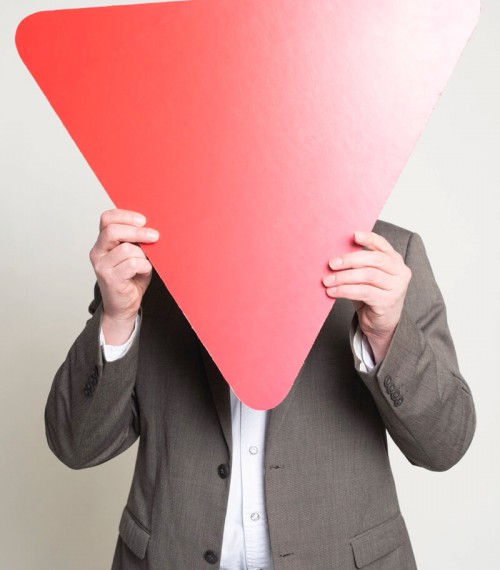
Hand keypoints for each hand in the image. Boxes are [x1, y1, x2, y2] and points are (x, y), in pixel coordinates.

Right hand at [89, 209, 158, 343]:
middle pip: (113, 231)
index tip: (143, 220)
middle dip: (137, 232)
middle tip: (154, 236)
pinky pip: (133, 264)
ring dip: (142, 255)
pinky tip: (143, 272)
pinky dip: (144, 267)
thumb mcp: (134, 255)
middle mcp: (98, 252)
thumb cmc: (131, 279)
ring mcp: (101, 266)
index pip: (107, 219)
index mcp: (103, 243)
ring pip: (126, 249)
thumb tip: (152, 229)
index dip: (125, 216)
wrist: (124, 307)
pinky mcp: (109, 279)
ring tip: (144, 264)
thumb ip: (136, 242)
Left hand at [322, 231, 411, 362]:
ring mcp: (396, 287)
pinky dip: (345, 290)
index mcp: (395, 260)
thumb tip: (334, 256)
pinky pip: (363, 292)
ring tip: (327, 280)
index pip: (382, 245)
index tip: (353, 235)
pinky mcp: (388, 302)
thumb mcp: (366, 277)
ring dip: (344, 277)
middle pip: (375, 259)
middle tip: (331, 263)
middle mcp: (400, 272)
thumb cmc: (371, 295)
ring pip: (368, 276)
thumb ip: (358, 265)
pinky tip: (333, 292)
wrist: (381, 324)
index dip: (369, 238)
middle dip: (350, 259)